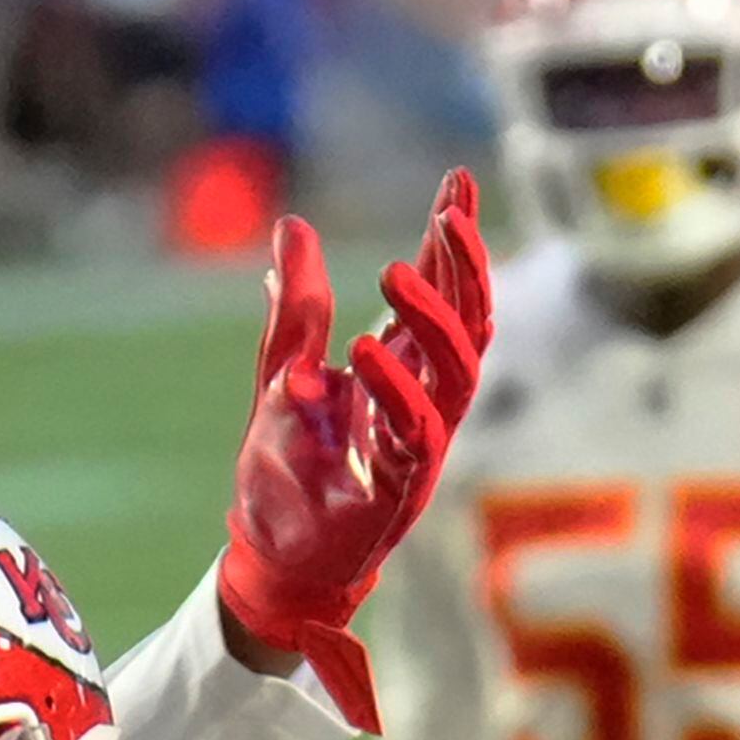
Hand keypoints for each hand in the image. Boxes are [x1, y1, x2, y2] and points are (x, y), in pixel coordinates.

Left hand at [214, 168, 492, 735]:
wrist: (268, 558)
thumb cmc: (286, 471)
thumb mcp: (280, 372)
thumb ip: (294, 309)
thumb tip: (292, 227)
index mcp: (406, 373)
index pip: (445, 295)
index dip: (455, 240)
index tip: (456, 181)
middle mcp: (426, 404)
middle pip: (471, 325)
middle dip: (467, 267)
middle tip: (446, 215)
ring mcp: (420, 447)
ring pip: (459, 373)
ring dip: (434, 320)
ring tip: (396, 273)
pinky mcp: (400, 490)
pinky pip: (418, 434)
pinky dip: (398, 389)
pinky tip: (367, 348)